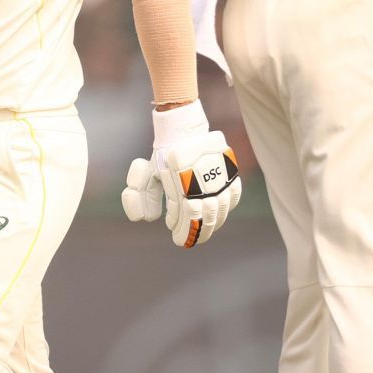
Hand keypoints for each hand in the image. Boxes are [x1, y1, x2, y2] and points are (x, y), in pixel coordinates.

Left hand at [123, 101, 241, 248]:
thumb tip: (146, 219)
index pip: (186, 211)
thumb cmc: (163, 155)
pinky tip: (216, 217)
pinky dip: (225, 210)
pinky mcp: (230, 171)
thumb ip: (140, 196)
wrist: (184, 131)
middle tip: (190, 241)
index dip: (182, 228)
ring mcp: (219, 173)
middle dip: (197, 232)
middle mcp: (202, 175)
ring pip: (220, 208)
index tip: (176, 237)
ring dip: (211, 225)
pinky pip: (232, 196)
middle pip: (205, 214)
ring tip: (202, 233)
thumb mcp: (146, 174)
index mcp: (180, 175)